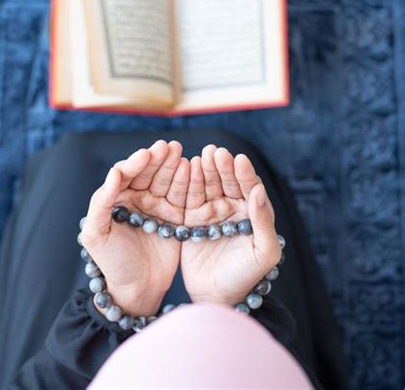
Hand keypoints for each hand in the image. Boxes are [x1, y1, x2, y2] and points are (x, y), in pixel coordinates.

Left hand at [80, 140, 188, 316]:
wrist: (137, 290)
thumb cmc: (112, 263)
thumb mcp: (97, 235)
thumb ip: (101, 203)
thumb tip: (114, 173)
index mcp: (116, 199)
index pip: (125, 175)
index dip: (136, 163)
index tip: (147, 154)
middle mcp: (137, 199)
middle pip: (148, 173)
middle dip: (158, 159)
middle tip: (169, 147)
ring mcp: (158, 207)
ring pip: (166, 181)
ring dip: (173, 166)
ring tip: (181, 154)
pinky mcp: (176, 217)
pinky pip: (182, 197)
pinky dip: (187, 183)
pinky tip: (192, 169)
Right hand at [181, 145, 280, 305]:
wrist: (216, 297)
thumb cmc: (246, 276)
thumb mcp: (264, 252)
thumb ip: (263, 222)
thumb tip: (259, 192)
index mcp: (252, 213)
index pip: (250, 188)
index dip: (244, 174)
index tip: (238, 160)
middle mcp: (232, 208)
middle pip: (227, 182)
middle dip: (222, 167)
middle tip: (215, 152)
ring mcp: (210, 212)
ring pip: (207, 185)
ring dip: (205, 170)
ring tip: (201, 157)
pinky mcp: (191, 219)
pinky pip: (189, 198)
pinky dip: (187, 183)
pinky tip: (185, 169)